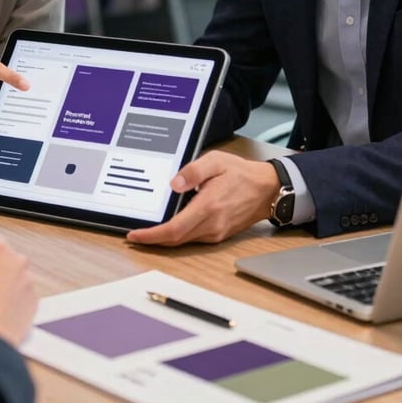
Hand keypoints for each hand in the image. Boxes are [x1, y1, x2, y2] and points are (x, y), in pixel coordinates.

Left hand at [126, 152, 280, 245]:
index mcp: (208, 207)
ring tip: (147, 230)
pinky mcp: (219, 234)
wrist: (267, 189)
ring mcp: (216, 232)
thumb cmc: (241, 174)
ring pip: (184, 241)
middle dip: (152, 239)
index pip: (174, 229)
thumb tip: (174, 184)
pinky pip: (193, 238)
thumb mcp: (216, 161)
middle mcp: (212, 225)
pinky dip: (178, 235)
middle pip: (175, 240)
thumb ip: (193, 171)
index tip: (135, 235)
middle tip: (134, 234)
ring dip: (164, 238)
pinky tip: (170, 225)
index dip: (152, 236)